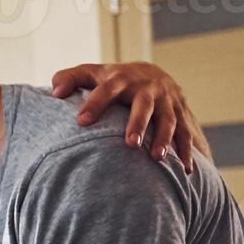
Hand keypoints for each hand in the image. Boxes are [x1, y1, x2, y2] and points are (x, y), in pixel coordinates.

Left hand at [51, 62, 206, 173]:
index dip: (94, 104)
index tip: (81, 121)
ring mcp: (167, 100)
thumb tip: (55, 92)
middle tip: (130, 144)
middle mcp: (147, 88)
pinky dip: (188, 151)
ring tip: (157, 158)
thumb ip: (69, 78)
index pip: (106, 89)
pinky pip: (187, 132)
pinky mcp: (181, 112)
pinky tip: (185, 171)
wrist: (151, 73)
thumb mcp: (90, 73)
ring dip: (165, 138)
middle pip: (145, 105)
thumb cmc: (111, 79)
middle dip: (138, 123)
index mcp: (121, 78)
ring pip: (169, 119)